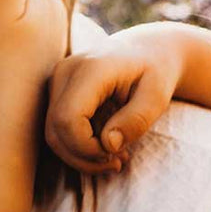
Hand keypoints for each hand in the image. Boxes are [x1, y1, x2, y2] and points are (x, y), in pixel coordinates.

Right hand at [45, 23, 185, 173]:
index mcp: (90, 69)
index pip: (68, 119)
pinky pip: (57, 128)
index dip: (87, 147)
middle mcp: (65, 71)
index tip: (118, 153)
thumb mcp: (158, 97)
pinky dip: (78, 145)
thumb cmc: (155, 72)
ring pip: (52, 133)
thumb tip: (108, 145)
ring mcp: (57, 80)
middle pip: (56, 130)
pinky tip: (105, 146)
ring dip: (81, 155)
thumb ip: (135, 120)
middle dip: (85, 157)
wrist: (146, 49)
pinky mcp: (56, 90)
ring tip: (115, 157)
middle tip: (119, 162)